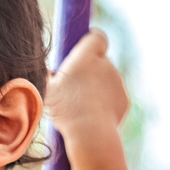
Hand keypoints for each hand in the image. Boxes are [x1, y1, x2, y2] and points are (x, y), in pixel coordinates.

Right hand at [45, 29, 129, 149]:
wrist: (90, 133)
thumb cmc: (64, 108)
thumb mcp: (45, 89)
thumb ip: (47, 74)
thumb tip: (45, 70)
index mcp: (87, 57)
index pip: (97, 37)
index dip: (91, 41)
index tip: (82, 48)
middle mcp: (107, 65)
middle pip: (100, 60)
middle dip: (90, 68)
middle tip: (73, 84)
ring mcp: (118, 82)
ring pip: (106, 79)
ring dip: (96, 87)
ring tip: (79, 105)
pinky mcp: (124, 100)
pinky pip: (112, 96)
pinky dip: (104, 102)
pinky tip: (91, 115)